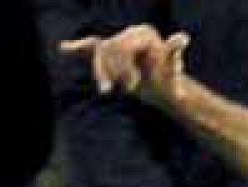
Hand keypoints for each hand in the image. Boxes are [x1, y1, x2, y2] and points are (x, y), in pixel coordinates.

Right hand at [61, 24, 190, 108]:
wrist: (162, 89)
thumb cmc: (168, 81)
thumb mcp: (171, 72)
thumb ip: (174, 53)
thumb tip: (183, 37)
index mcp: (144, 33)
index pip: (123, 46)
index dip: (124, 67)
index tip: (133, 86)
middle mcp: (131, 33)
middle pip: (110, 48)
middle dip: (115, 70)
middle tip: (130, 89)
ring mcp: (120, 42)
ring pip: (99, 52)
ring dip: (101, 72)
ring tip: (106, 91)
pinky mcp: (111, 52)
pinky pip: (91, 46)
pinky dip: (78, 48)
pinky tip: (64, 49)